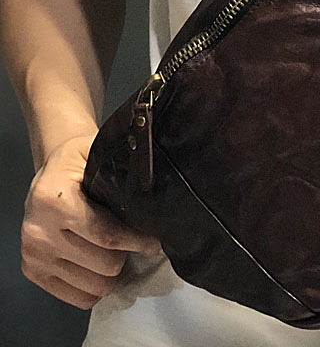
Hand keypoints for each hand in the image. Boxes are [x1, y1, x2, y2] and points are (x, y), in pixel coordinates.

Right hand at [20, 134, 161, 308]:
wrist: (47, 172)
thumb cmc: (76, 162)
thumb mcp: (95, 153)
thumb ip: (122, 170)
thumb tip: (156, 186)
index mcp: (56, 201)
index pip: (107, 236)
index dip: (138, 242)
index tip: (156, 243)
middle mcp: (40, 232)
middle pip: (104, 265)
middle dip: (126, 254)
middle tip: (135, 243)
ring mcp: (34, 256)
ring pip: (94, 285)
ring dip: (111, 273)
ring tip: (117, 253)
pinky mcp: (33, 272)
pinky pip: (76, 296)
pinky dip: (94, 287)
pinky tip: (100, 268)